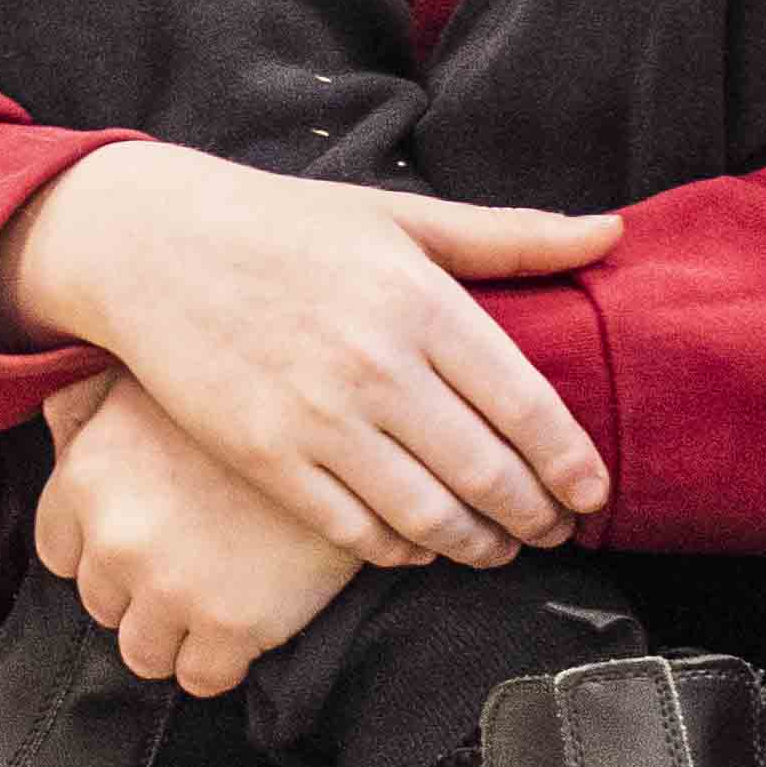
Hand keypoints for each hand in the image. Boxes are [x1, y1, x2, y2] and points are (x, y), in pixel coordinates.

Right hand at [0, 142, 616, 568]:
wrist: (154, 246)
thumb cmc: (286, 226)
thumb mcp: (400, 215)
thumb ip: (510, 236)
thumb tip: (611, 234)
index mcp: (420, 300)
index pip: (527, 407)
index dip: (571, 465)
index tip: (592, 494)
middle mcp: (376, 365)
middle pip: (488, 473)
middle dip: (536, 517)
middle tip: (554, 531)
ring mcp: (318, 418)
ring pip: (429, 515)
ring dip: (478, 546)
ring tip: (498, 548)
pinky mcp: (267, 458)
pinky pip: (355, 532)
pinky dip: (402, 551)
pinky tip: (420, 545)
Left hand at [30, 372, 366, 694]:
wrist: (346, 428)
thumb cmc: (243, 394)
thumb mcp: (153, 379)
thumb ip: (89, 405)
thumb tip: (54, 419)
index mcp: (86, 477)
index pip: (59, 551)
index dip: (99, 549)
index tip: (139, 541)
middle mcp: (116, 538)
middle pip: (101, 604)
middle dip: (137, 592)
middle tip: (186, 566)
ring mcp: (171, 588)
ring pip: (142, 652)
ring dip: (172, 636)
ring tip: (212, 600)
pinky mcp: (232, 626)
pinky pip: (201, 678)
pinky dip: (217, 663)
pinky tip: (243, 627)